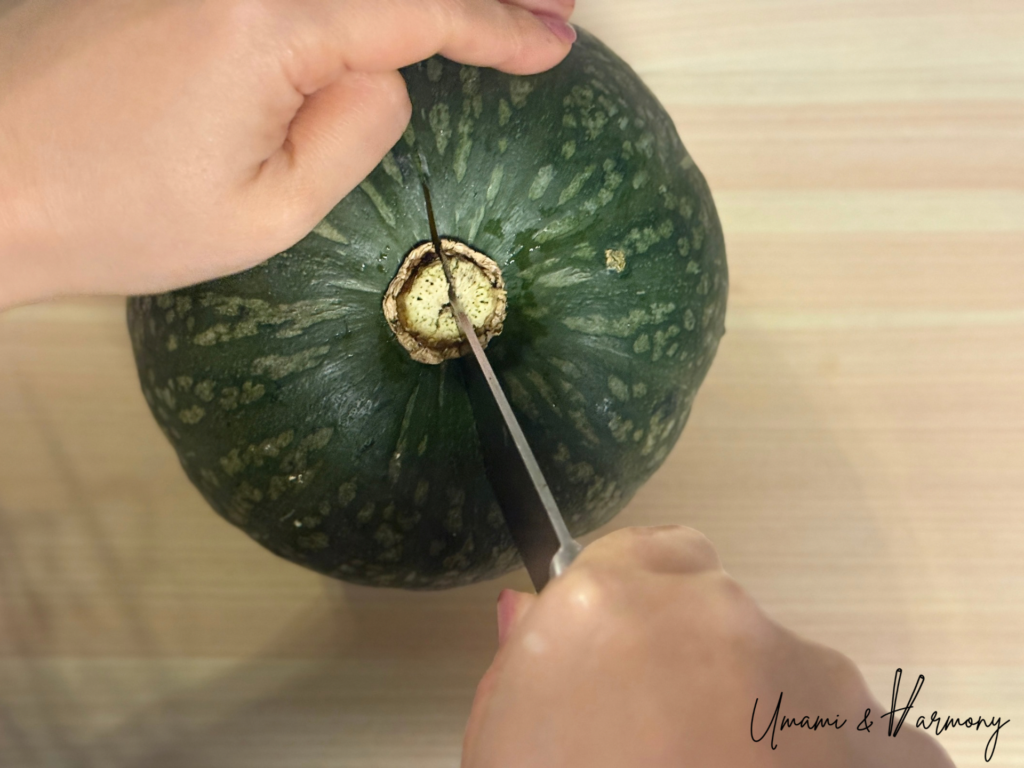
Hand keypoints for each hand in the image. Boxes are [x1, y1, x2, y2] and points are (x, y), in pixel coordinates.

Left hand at [0, 0, 575, 307]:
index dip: (499, 27)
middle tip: (552, 2)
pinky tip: (385, 23)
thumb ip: (356, 131)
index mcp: (269, 20)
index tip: (555, 43)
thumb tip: (388, 72)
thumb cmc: (117, 213)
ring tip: (482, 12)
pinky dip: (357, 2)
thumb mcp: (269, 213)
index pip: (420, 10)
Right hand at [463, 526, 954, 766]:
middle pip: (720, 615)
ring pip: (784, 680)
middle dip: (699, 666)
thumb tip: (526, 610)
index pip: (651, 552)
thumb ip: (522, 661)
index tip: (630, 661)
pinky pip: (849, 739)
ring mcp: (817, 679)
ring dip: (761, 724)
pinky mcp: (892, 746)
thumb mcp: (506, 745)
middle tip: (671, 752)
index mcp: (612, 604)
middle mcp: (721, 616)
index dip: (640, 609)